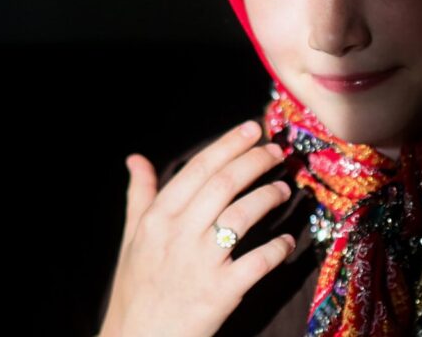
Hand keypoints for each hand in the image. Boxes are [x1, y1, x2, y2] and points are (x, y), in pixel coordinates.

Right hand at [99, 121, 295, 336]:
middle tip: (277, 151)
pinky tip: (288, 241)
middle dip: (256, 161)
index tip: (253, 128)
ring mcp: (200, 264)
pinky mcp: (220, 293)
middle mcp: (177, 235)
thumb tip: (136, 158)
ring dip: (270, 197)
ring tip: (285, 189)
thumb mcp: (132, 239)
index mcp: (157, 218)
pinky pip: (257, 262)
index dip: (229, 144)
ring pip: (243, 215)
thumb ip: (140, 196)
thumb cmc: (137, 289)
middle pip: (224, 184)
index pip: (198, 169)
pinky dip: (278, 249)